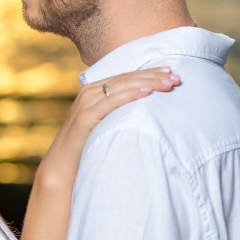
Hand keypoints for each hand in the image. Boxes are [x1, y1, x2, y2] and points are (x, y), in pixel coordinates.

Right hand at [39, 67, 179, 182]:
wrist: (62, 167)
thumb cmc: (87, 147)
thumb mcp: (104, 124)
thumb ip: (118, 112)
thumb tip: (146, 109)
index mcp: (94, 90)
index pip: (126, 76)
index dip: (149, 72)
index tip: (171, 72)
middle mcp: (89, 92)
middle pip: (127, 78)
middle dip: (153, 76)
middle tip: (177, 78)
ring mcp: (86, 103)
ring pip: (122, 86)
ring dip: (147, 82)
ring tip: (168, 84)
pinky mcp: (85, 117)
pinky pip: (111, 101)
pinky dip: (130, 94)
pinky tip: (147, 92)